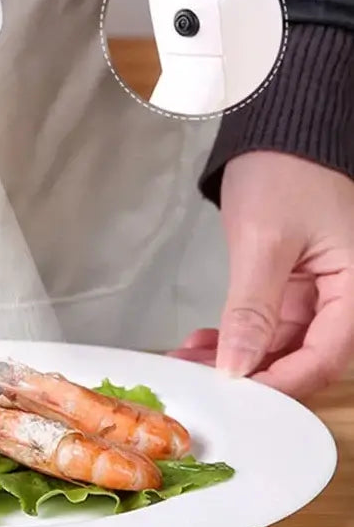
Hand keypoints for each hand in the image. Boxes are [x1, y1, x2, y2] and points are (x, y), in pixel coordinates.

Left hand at [171, 151, 353, 399]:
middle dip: (250, 371)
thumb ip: (253, 310)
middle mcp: (347, 299)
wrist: (278, 132)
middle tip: (199, 377)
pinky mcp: (295, 284)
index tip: (234, 394)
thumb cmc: (283, 175)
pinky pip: (268, 320)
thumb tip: (237, 368)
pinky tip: (203, 340)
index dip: (279, 383)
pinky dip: (236, 332)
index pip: (323, 357)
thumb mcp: (265, 243)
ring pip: (280, 342)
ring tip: (189, 359)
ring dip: (235, 353)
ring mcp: (320, 292)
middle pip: (302, 355)